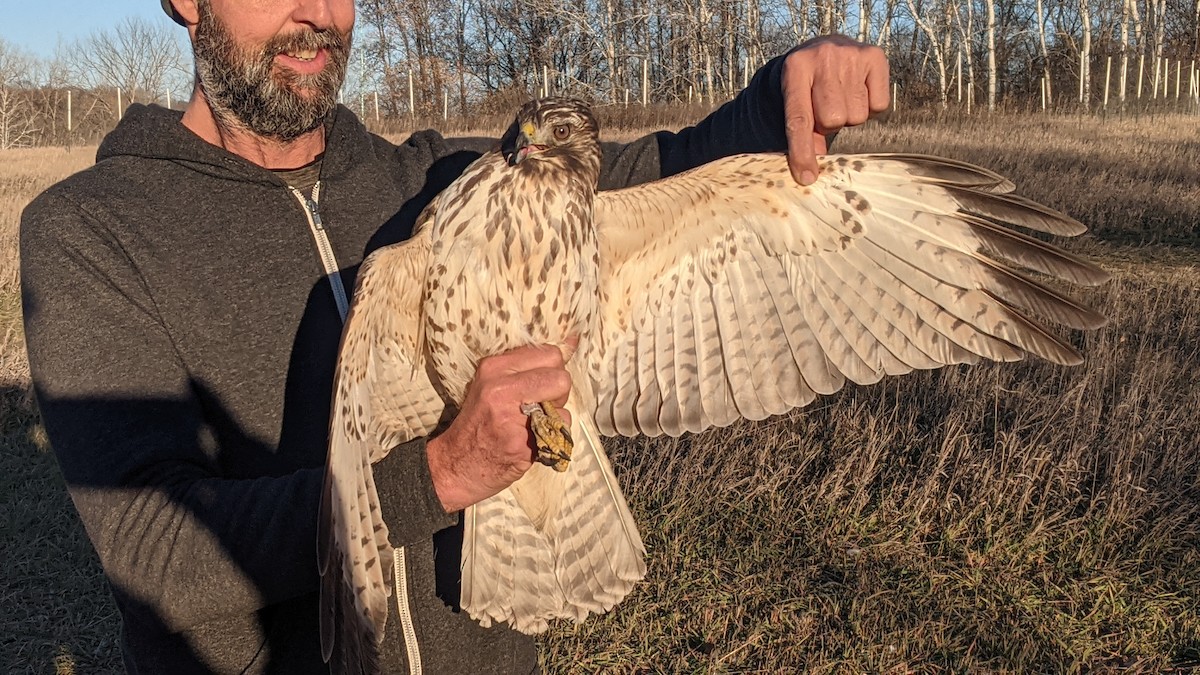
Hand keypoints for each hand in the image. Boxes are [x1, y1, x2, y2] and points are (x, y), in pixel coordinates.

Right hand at [426, 343, 572, 511]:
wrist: (456, 464)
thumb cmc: (480, 422)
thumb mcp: (492, 384)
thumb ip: (526, 367)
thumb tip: (572, 343)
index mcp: (494, 367)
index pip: (549, 353)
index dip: (552, 370)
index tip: (539, 384)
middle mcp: (501, 388)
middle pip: (561, 378)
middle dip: (558, 392)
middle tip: (538, 405)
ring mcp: (511, 417)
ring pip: (563, 407)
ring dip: (555, 417)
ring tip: (530, 424)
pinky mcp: (522, 443)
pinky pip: (559, 432)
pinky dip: (553, 437)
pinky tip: (531, 440)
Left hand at [781, 34, 889, 184]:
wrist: (819, 49)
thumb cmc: (805, 85)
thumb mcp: (794, 103)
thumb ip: (801, 134)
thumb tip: (811, 173)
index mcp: (794, 69)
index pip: (799, 119)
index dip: (802, 151)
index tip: (806, 176)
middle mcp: (822, 57)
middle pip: (833, 120)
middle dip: (829, 124)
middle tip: (824, 109)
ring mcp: (850, 54)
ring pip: (857, 115)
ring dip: (849, 115)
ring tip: (840, 97)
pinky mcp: (874, 55)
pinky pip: (879, 106)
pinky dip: (870, 106)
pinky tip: (858, 91)